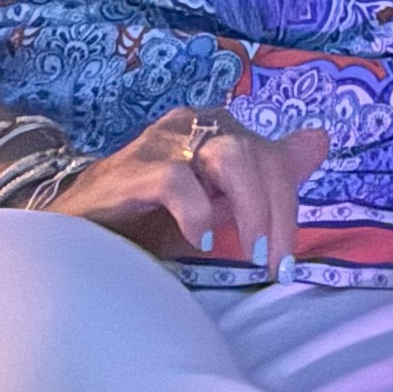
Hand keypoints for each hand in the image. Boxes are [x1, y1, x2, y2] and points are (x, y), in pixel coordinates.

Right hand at [52, 106, 332, 278]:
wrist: (73, 233)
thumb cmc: (146, 221)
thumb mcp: (216, 203)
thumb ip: (264, 177)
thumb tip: (320, 141)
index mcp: (218, 130)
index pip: (273, 156)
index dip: (288, 208)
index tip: (286, 263)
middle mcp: (195, 125)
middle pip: (258, 154)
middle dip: (275, 212)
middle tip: (272, 266)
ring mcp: (161, 143)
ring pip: (229, 155)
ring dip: (249, 208)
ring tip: (249, 254)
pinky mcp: (130, 171)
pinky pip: (175, 179)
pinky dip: (196, 210)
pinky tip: (201, 239)